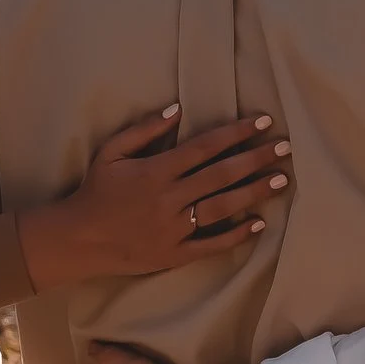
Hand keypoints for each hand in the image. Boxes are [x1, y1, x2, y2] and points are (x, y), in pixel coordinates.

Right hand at [21, 111, 289, 291]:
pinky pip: (211, 245)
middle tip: (286, 148)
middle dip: (256, 159)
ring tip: (281, 180)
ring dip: (254, 192)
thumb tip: (178, 109)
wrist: (78, 239)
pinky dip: (236, 236)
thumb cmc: (95, 191)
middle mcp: (169, 198)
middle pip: (222, 175)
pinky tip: (259, 224)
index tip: (264, 122)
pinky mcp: (174, 254)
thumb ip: (144, 129)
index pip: (205, 146)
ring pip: (222, 207)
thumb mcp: (111, 152)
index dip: (237, 133)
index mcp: (156, 170)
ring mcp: (173, 227)